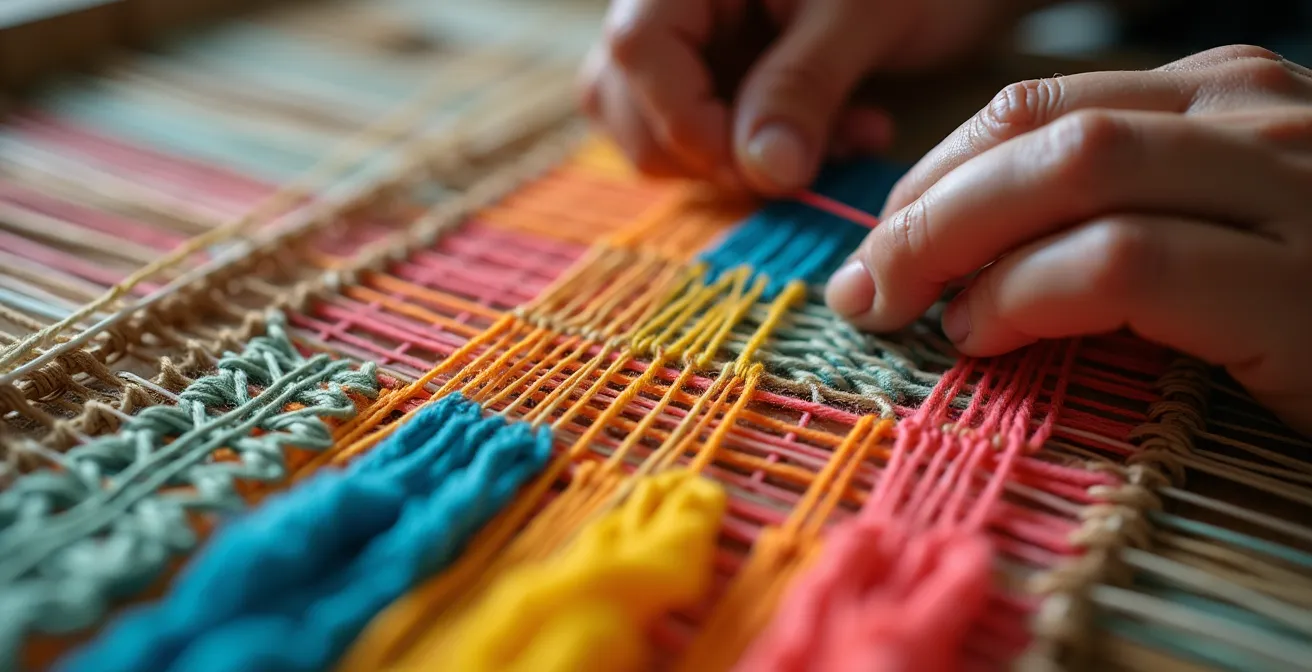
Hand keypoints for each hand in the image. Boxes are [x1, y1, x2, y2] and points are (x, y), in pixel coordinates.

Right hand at [578, 0, 1025, 194]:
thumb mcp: (866, 16)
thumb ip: (804, 88)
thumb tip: (764, 174)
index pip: (638, 50)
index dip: (690, 124)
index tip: (764, 167)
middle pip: (623, 94)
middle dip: (709, 151)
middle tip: (800, 163)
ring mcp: (690, 32)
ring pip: (653, 120)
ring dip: (737, 158)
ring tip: (834, 143)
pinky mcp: (720, 62)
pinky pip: (704, 124)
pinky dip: (762, 149)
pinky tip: (837, 135)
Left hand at [825, 45, 1311, 433]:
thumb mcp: (1218, 227)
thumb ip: (1117, 211)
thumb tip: (959, 253)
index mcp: (1225, 95)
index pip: (1036, 107)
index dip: (934, 173)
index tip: (883, 241)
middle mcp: (1258, 120)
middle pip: (1036, 130)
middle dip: (923, 206)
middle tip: (866, 282)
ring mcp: (1290, 191)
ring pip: (1074, 174)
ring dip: (956, 244)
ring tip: (909, 310)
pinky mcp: (1304, 286)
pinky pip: (1126, 263)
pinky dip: (1030, 296)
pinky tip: (988, 334)